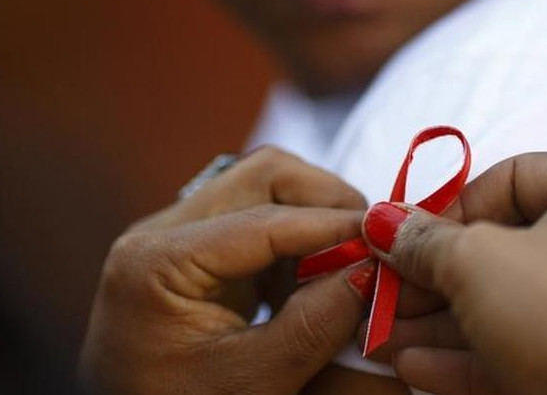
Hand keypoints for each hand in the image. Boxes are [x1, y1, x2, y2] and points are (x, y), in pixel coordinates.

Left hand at [79, 148, 370, 394]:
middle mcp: (161, 232)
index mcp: (156, 262)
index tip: (386, 240)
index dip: (333, 225)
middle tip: (369, 244)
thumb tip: (371, 272)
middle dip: (326, 202)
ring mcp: (180, 235)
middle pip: (263, 175)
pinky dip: (299, 241)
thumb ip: (314, 326)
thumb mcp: (250, 383)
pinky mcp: (199, 250)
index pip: (263, 218)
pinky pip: (260, 218)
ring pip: (265, 188)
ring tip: (344, 266)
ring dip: (314, 219)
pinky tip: (315, 278)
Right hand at [362, 153, 546, 394]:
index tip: (408, 238)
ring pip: (518, 303)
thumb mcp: (475, 264)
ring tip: (384, 334)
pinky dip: (477, 353)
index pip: (516, 177)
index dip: (450, 206)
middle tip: (387, 289)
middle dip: (436, 275)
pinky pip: (537, 346)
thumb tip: (386, 221)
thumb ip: (425, 239)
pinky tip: (415, 366)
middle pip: (511, 247)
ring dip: (444, 320)